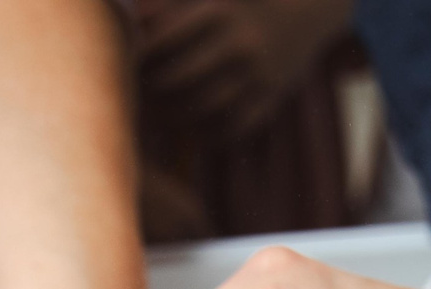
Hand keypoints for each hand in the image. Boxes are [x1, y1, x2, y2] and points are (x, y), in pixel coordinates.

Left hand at [137, 0, 350, 136]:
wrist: (308, 12)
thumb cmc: (245, 4)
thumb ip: (170, 8)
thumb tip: (131, 21)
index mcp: (220, 11)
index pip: (163, 39)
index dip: (137, 56)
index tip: (123, 63)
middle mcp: (239, 43)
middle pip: (178, 77)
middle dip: (149, 91)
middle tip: (132, 98)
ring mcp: (258, 74)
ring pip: (202, 107)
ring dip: (171, 118)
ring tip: (153, 118)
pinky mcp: (272, 99)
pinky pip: (231, 128)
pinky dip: (205, 133)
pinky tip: (189, 129)